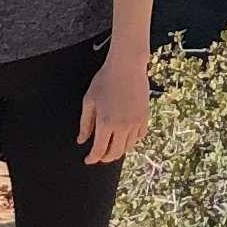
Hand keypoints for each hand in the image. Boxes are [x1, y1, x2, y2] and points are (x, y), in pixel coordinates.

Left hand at [78, 45, 150, 164]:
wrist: (126, 66)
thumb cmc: (104, 80)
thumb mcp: (89, 101)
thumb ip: (85, 123)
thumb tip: (81, 141)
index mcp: (105, 123)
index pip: (99, 150)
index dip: (92, 158)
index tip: (88, 160)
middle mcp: (122, 126)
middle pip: (114, 153)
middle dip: (105, 158)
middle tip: (99, 156)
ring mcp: (135, 123)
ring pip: (128, 147)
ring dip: (118, 150)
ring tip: (111, 147)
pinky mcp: (145, 117)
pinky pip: (139, 137)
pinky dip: (131, 141)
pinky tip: (124, 137)